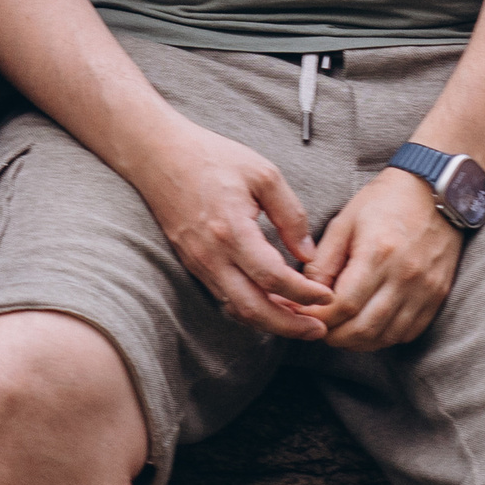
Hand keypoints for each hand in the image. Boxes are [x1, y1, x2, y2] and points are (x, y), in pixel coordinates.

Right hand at [133, 123, 335, 337]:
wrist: (158, 154)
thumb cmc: (211, 157)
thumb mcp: (263, 174)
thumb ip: (290, 215)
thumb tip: (307, 254)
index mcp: (232, 230)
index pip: (273, 278)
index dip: (303, 294)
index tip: (326, 296)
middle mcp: (211, 255)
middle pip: (253, 309)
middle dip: (288, 326)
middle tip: (317, 330)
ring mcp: (198, 263)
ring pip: (236, 309)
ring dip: (270, 321)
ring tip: (300, 322)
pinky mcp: (192, 263)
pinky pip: (224, 297)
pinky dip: (250, 307)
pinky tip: (272, 304)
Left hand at [307, 167, 463, 348]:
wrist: (434, 190)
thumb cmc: (385, 201)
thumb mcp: (344, 222)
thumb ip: (323, 261)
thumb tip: (306, 295)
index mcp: (378, 253)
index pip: (343, 306)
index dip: (318, 317)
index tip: (303, 314)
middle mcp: (405, 276)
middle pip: (363, 329)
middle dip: (334, 336)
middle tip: (318, 328)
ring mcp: (426, 289)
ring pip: (386, 337)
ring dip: (358, 342)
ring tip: (340, 331)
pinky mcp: (438, 295)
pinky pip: (408, 332)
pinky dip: (384, 337)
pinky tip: (368, 327)